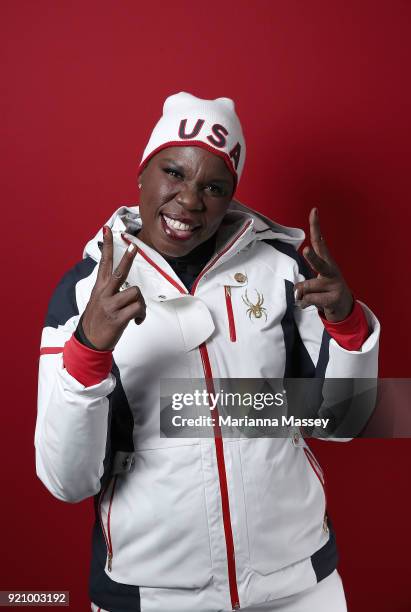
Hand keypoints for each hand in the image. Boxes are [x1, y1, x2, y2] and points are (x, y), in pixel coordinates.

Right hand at [81, 226, 145, 349]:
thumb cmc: (97, 321)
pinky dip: (141, 316)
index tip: (107, 229)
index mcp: (100, 288)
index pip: (104, 262)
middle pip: (119, 272)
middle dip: (128, 259)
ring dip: (140, 304)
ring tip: (136, 313)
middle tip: (134, 247)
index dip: (107, 245)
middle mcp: (104, 294)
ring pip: (135, 294)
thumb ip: (108, 289)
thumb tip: (120, 281)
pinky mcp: (117, 318)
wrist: (89, 342)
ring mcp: (110, 305)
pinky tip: (137, 321)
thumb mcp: (98, 301)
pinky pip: (138, 310)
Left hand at [293, 208, 353, 321]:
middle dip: (311, 258)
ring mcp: (334, 284)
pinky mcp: (334, 298)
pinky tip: (314, 304)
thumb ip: (303, 284)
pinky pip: (308, 300)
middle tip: (305, 251)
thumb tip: (298, 294)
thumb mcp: (316, 282)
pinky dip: (305, 304)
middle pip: (319, 263)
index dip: (316, 226)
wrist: (344, 308)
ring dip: (302, 295)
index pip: (320, 241)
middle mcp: (332, 270)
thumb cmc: (325, 291)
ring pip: (305, 288)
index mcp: (327, 262)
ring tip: (312, 297)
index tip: (314, 211)